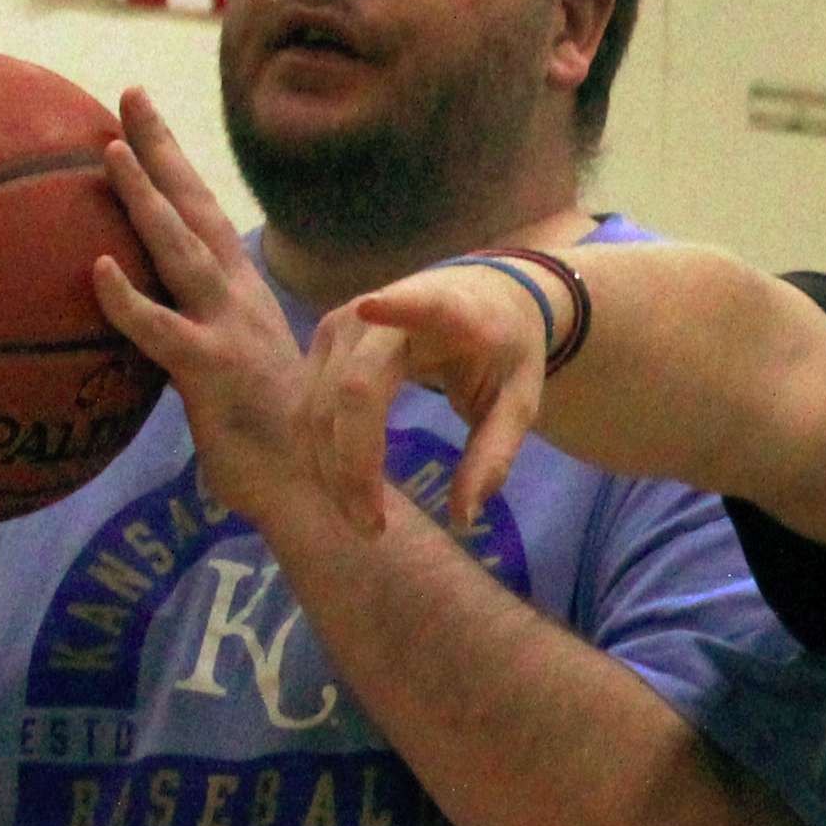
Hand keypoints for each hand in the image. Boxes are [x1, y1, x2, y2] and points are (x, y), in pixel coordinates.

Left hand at [93, 87, 373, 534]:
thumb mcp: (233, 383)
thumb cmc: (275, 450)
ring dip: (145, 197)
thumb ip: (196, 352)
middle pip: (195, 208)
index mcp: (241, 298)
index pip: (203, 218)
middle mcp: (238, 299)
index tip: (139, 123)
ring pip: (180, 249)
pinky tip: (96, 271)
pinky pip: (161, 329)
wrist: (317, 494)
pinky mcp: (212, 370)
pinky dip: (127, 299)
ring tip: (109, 150)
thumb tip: (156, 348)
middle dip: (161, 148)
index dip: (173, 169)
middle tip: (128, 94)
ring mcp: (227, 330)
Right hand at [328, 255, 553, 532]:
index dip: (396, 307)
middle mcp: (380, 308)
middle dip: (352, 467)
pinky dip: (318, 452)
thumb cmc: (503, 349)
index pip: (418, 304)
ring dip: (328, 470)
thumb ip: (494, 454)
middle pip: (351, 391)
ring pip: (316, 404)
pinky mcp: (322, 341)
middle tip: (373, 529)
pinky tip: (339, 489)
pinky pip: (306, 404)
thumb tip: (462, 517)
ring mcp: (342, 324)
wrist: (482, 296)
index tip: (372, 306)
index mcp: (447, 311)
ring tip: (360, 520)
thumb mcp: (519, 402)